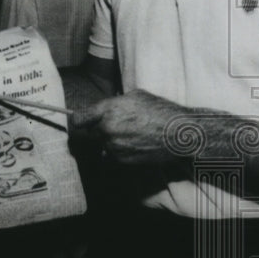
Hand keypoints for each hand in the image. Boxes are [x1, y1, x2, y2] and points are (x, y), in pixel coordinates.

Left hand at [74, 89, 188, 164]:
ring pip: (103, 145)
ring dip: (111, 141)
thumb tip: (106, 108)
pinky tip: (136, 143)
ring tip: (131, 135)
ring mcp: (114, 147)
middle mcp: (107, 129)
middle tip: (118, 125)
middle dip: (100, 129)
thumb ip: (115, 103)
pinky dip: (120, 151)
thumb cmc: (161, 111)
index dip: (80, 119)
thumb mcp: (136, 96)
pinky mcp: (122, 161)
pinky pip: (113, 156)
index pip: (79, 119)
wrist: (179, 134)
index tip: (82, 120)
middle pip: (91, 133)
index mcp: (108, 110)